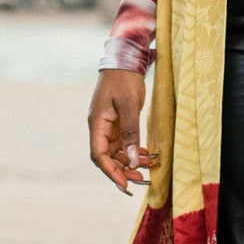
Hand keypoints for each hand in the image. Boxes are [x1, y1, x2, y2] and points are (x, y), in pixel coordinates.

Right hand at [88, 70, 153, 193]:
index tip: (125, 184)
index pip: (99, 154)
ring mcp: (108, 125)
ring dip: (129, 163)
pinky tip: (146, 156)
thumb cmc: (124, 79)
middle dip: (123, 171)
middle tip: (141, 181)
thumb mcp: (130, 105)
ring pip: (116, 152)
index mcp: (97, 123)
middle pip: (107, 157)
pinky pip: (123, 143)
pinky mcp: (117, 122)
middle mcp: (99, 127)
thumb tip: (131, 160)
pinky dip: (133, 151)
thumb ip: (131, 133)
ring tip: (147, 170)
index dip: (110, 171)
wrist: (124, 59)